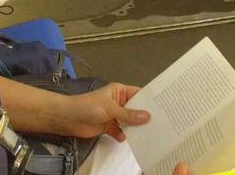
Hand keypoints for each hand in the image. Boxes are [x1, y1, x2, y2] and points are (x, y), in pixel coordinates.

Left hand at [65, 85, 187, 174]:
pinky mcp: (109, 127)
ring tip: (153, 135)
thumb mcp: (110, 108)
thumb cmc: (89, 106)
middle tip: (164, 124)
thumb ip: (128, 114)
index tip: (166, 107)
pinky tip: (135, 142)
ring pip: (130, 122)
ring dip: (137, 128)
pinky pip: (121, 131)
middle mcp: (119, 102)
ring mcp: (114, 115)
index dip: (150, 100)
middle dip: (146, 117)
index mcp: (119, 91)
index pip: (139, 94)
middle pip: (136, 109)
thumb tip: (148, 117)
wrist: (69, 118)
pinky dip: (126, 136)